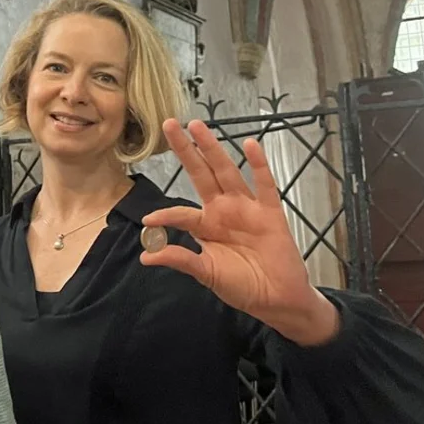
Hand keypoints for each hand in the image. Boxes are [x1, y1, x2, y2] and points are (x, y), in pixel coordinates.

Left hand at [141, 119, 340, 345]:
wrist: (277, 300)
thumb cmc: (241, 285)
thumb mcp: (207, 273)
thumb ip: (181, 260)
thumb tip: (146, 257)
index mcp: (206, 225)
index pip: (181, 213)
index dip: (166, 215)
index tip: (148, 221)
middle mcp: (223, 210)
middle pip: (201, 174)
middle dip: (186, 150)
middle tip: (169, 124)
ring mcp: (247, 208)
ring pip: (227, 172)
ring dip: (212, 149)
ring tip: (197, 126)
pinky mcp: (271, 213)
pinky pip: (265, 186)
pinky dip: (259, 166)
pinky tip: (250, 145)